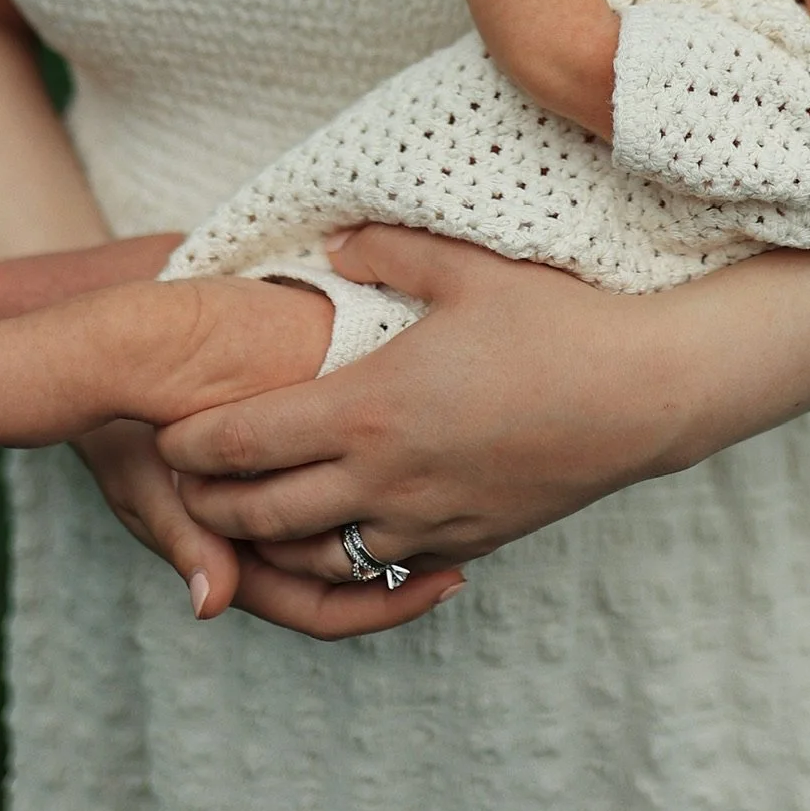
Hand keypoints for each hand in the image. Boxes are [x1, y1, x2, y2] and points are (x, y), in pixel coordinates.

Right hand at [73, 415, 464, 639]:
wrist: (115, 342)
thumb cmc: (124, 420)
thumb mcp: (148, 483)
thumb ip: (184, 536)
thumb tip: (211, 606)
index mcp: (241, 551)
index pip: (323, 605)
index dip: (382, 607)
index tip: (443, 584)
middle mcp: (274, 519)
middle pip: (356, 568)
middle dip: (409, 570)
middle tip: (466, 555)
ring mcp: (290, 477)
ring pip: (361, 517)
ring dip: (407, 519)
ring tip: (466, 508)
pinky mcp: (304, 426)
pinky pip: (354, 458)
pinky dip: (389, 461)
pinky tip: (432, 440)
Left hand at [156, 227, 686, 564]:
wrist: (646, 395)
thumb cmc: (558, 320)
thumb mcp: (466, 266)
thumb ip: (385, 249)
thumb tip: (329, 242)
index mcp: (369, 409)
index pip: (244, 442)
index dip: (192, 441)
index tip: (163, 429)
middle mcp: (385, 479)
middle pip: (260, 516)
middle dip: (209, 502)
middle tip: (182, 480)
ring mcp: (425, 520)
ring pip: (312, 559)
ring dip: (268, 544)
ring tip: (245, 515)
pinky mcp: (464, 541)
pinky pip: (377, 568)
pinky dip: (338, 557)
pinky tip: (333, 529)